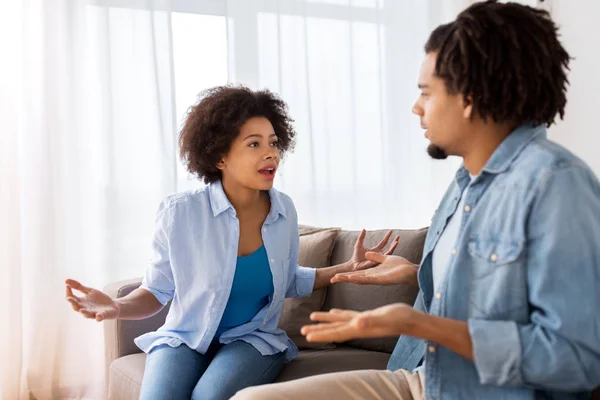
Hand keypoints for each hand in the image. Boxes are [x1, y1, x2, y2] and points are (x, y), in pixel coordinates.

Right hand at [65, 279, 119, 321]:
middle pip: (77, 307)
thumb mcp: (89, 291)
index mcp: (81, 302)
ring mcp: (94, 313)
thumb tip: (66, 280)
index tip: (67, 285)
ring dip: (84, 312)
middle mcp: (85, 309)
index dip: (69, 292)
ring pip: (87, 314)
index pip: (72, 298)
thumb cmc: (99, 299)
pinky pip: (100, 317)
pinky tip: (98, 315)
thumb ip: (78, 286)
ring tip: (81, 310)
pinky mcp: (102, 315)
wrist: (113, 305)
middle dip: (73, 303)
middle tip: (69, 298)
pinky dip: (99, 317)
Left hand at [300, 304, 420, 342]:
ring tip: (311, 318)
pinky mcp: (366, 316)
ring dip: (325, 321)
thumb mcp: (384, 318)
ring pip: (338, 321)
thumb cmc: (400, 318)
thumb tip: (357, 324)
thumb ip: (371, 321)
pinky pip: (348, 315)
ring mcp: (362, 322)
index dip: (322, 333)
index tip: (307, 335)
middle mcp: (358, 326)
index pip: (336, 332)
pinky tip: (333, 312)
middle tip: (302, 331)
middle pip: (334, 329)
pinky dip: (338, 314)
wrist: (412, 320)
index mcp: (359, 327)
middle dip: (318, 330)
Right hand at [331, 252, 418, 285]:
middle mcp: (373, 278)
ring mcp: (376, 280)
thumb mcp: (384, 258)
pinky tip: (351, 279)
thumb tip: (367, 254)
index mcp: (373, 273)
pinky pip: (368, 279)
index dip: (348, 274)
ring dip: (349, 279)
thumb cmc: (400, 266)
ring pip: (359, 280)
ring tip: (338, 279)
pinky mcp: (381, 280)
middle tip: (333, 279)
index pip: (358, 274)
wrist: (411, 270)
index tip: (339, 274)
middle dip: (345, 279)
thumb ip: (375, 257)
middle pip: (356, 278)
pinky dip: (359, 279)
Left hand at [346, 229, 398, 271]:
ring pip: (389, 253)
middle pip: (389, 247)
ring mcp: (380, 259)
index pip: (384, 242)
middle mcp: (380, 254)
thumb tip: (364, 228)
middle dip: (394, 242)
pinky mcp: (379, 262)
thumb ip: (361, 237)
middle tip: (398, 236)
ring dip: (393, 247)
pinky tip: (391, 249)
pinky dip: (388, 254)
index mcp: (376, 250)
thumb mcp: (358, 244)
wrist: (354, 265)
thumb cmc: (356, 256)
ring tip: (396, 242)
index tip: (391, 230)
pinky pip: (384, 258)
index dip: (387, 236)